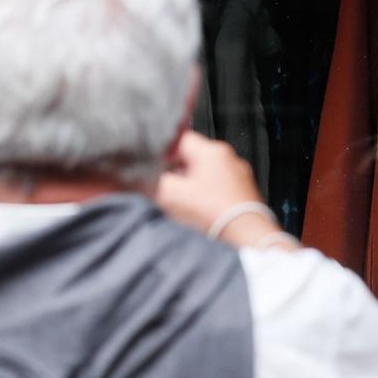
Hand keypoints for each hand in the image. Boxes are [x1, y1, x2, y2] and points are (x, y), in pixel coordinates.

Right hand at [155, 132, 287, 247]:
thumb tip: (132, 178)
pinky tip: (199, 211)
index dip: (160, 152)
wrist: (246, 238)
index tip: (150, 167)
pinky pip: (217, 187)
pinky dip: (206, 196)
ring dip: (190, 185)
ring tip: (181, 203)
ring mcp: (238, 175)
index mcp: (212, 150)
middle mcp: (228, 157)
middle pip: (190, 157)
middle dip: (174, 171)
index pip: (178, 139)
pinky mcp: (243, 193)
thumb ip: (148, 182)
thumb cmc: (213, 214)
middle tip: (163, 188)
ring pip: (204, 173)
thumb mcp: (171, 196)